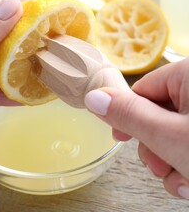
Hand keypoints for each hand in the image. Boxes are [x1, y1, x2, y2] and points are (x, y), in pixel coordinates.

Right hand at [84, 58, 188, 198]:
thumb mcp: (167, 135)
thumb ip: (128, 115)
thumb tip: (93, 97)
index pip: (142, 90)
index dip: (128, 118)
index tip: (122, 139)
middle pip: (158, 115)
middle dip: (155, 149)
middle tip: (162, 167)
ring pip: (174, 133)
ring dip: (172, 163)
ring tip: (185, 181)